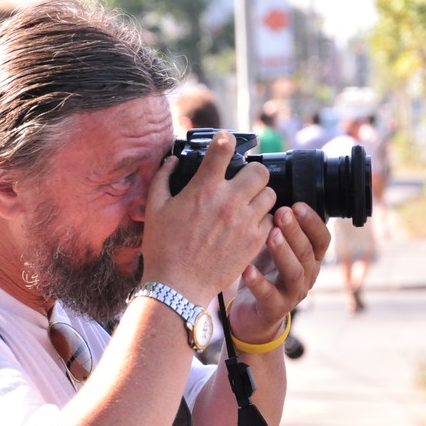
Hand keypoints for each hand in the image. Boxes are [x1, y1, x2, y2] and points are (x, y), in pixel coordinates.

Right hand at [140, 131, 275, 305]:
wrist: (177, 286)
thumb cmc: (162, 247)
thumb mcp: (154, 208)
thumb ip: (163, 177)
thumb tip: (173, 160)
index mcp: (203, 188)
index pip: (224, 148)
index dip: (226, 140)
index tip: (226, 143)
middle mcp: (228, 201)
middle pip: (260, 171)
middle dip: (252, 172)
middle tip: (242, 181)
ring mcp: (244, 222)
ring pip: (270, 195)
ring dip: (259, 196)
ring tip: (246, 205)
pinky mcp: (254, 242)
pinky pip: (270, 220)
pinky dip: (262, 220)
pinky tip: (248, 225)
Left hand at [227, 203, 330, 343]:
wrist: (252, 313)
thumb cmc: (264, 272)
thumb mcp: (273, 247)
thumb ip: (277, 226)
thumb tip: (270, 193)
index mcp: (310, 258)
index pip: (322, 238)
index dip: (313, 222)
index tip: (297, 205)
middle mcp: (306, 275)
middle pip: (308, 252)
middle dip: (295, 230)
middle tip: (281, 212)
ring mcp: (292, 294)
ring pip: (294, 272)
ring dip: (283, 251)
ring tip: (270, 235)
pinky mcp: (274, 309)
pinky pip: (269, 295)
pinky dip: (258, 281)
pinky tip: (248, 269)